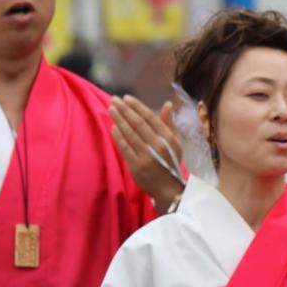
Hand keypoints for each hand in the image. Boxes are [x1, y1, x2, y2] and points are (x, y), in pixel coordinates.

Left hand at [109, 95, 183, 211]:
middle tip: (114, 100)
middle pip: (138, 124)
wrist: (167, 188)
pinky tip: (113, 127)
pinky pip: (125, 148)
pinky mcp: (136, 165)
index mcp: (168, 138)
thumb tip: (167, 104)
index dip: (137, 106)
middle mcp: (158, 145)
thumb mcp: (175, 143)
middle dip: (125, 110)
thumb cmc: (170, 162)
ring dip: (119, 120)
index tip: (126, 98)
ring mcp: (146, 156)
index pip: (150, 118)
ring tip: (111, 109)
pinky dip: (118, 136)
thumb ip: (170, 123)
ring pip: (130, 134)